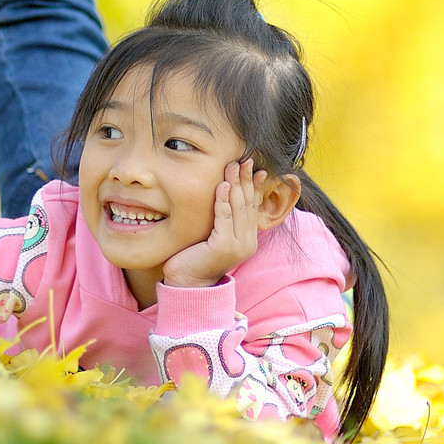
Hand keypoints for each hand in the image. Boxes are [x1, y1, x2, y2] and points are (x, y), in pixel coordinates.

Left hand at [162, 158, 266, 288]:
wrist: (187, 284)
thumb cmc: (195, 258)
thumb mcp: (214, 235)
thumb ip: (223, 219)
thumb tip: (225, 194)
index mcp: (247, 239)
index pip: (254, 207)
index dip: (255, 186)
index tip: (256, 168)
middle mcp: (247, 243)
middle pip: (249, 204)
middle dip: (246, 180)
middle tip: (245, 160)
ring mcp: (238, 246)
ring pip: (239, 208)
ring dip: (236, 184)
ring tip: (233, 165)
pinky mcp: (224, 247)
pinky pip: (225, 218)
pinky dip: (223, 200)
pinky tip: (223, 185)